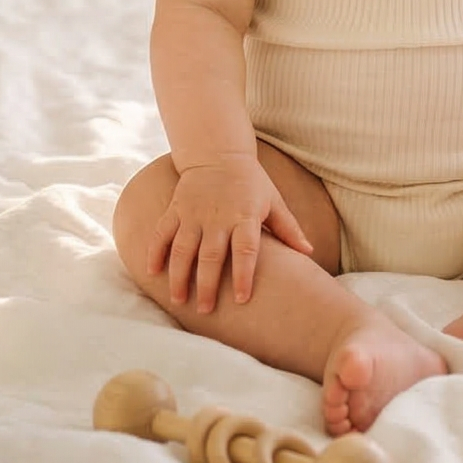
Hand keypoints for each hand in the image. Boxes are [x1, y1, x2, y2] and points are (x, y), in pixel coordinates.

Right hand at [147, 155, 312, 311]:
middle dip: (207, 284)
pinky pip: (162, 232)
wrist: (218, 152)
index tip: (241, 299)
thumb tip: (309, 252)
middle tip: (205, 310)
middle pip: (211, 255)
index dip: (243, 275)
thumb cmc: (251, 182)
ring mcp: (193, 212)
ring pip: (183, 248)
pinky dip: (156, 252)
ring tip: (178, 300)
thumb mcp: (273, 200)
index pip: (245, 250)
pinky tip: (152, 273)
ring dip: (179, 275)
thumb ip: (289, 228)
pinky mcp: (175, 208)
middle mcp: (217, 216)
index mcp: (244, 216)